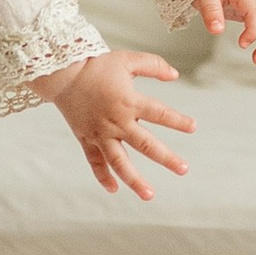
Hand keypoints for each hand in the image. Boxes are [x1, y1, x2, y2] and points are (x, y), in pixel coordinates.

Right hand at [44, 47, 195, 199]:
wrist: (62, 74)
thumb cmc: (96, 64)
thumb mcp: (127, 59)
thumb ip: (153, 65)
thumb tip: (175, 75)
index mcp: (128, 101)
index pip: (159, 113)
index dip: (177, 121)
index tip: (193, 127)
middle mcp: (116, 122)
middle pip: (145, 145)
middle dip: (166, 158)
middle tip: (183, 169)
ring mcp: (100, 134)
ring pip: (119, 162)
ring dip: (135, 180)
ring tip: (150, 195)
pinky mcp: (86, 139)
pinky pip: (95, 162)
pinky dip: (103, 176)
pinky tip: (114, 189)